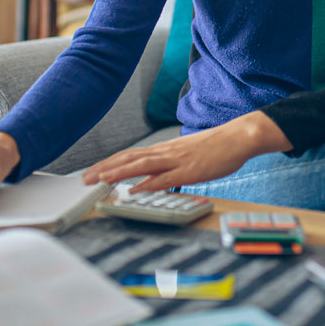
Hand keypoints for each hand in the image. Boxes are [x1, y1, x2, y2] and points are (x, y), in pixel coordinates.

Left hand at [82, 111, 291, 192]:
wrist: (239, 136)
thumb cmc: (216, 147)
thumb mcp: (188, 155)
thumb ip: (170, 166)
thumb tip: (153, 178)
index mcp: (166, 149)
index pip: (131, 155)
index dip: (110, 163)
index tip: (93, 171)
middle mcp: (167, 152)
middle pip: (130, 158)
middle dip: (106, 168)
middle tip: (85, 179)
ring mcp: (178, 160)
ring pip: (142, 166)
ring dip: (119, 173)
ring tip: (100, 180)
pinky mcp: (191, 169)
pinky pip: (165, 177)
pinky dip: (148, 183)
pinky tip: (134, 188)